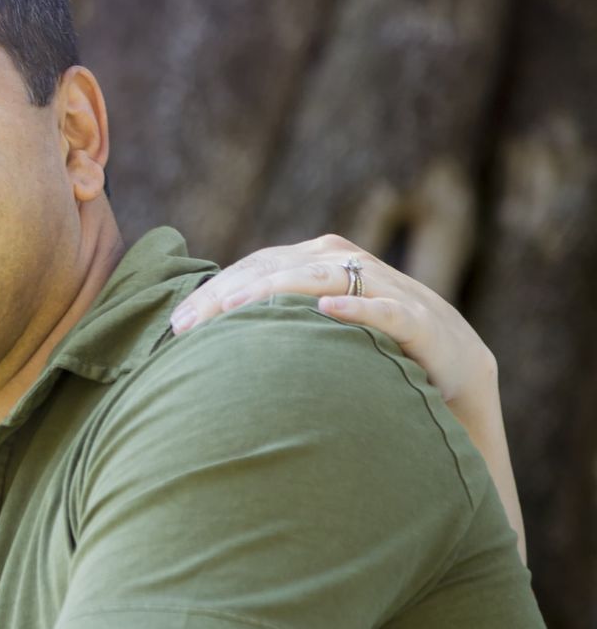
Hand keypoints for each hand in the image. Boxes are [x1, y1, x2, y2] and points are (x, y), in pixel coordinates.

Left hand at [169, 235, 495, 405]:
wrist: (453, 369)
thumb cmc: (369, 348)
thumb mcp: (315, 330)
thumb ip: (271, 321)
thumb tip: (199, 335)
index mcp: (320, 259)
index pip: (256, 266)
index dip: (215, 291)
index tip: (175, 324)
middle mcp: (350, 263)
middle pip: (279, 267)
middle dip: (230, 293)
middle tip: (189, 324)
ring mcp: (387, 288)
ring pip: (324, 279)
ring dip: (277, 291)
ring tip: (235, 309)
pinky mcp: (420, 320)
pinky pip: (387, 310)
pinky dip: (359, 307)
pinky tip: (327, 309)